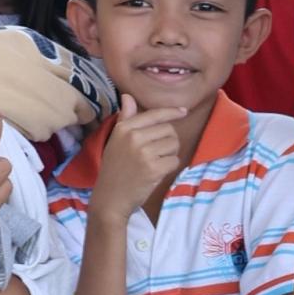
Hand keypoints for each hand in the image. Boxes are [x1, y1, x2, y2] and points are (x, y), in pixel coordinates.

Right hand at [92, 94, 184, 219]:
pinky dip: (170, 167)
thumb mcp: (115, 141)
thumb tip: (128, 96)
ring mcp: (144, 153)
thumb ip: (125, 119)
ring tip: (155, 163)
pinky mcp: (154, 168)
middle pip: (168, 130)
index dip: (171, 112)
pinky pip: (174, 160)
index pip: (154, 114)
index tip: (183, 111)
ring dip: (170, 154)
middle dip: (168, 141)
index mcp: (124, 128)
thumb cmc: (114, 169)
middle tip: (156, 154)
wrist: (110, 198)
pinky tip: (157, 172)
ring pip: (174, 145)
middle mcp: (134, 137)